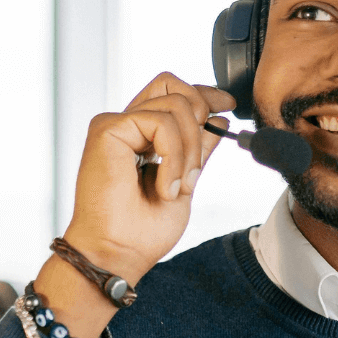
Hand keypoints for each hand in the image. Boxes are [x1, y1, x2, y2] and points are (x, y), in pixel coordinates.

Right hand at [34, 74, 233, 337]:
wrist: (119, 253)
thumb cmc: (143, 231)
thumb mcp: (186, 181)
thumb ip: (198, 148)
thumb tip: (218, 116)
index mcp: (140, 135)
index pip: (173, 93)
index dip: (204, 93)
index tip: (229, 106)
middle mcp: (126, 124)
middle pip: (172, 83)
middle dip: (200, 113)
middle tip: (199, 158)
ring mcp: (115, 124)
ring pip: (175, 103)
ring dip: (189, 149)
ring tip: (178, 186)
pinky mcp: (108, 129)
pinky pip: (161, 123)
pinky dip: (174, 156)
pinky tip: (166, 186)